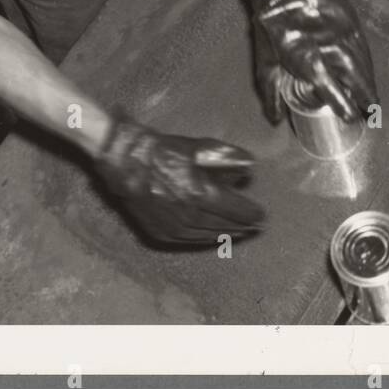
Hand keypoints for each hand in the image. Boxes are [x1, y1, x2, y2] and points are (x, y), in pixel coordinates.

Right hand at [95, 119, 264, 245]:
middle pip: (225, 226)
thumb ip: (227, 157)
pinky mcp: (161, 234)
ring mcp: (174, 228)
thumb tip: (250, 166)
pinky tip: (213, 235)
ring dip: (226, 234)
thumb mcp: (199, 147)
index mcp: (201, 194)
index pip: (237, 211)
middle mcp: (190, 216)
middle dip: (243, 226)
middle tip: (255, 225)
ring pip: (209, 237)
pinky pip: (190, 240)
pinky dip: (205, 238)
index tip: (262, 215)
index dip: (252, 213)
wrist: (127, 162)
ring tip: (238, 231)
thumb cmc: (165, 151)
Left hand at [239, 0, 377, 125]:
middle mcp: (332, 48)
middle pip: (357, 78)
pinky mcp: (351, 20)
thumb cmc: (272, 26)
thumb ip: (272, 92)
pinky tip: (367, 70)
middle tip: (372, 113)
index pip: (334, 92)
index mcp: (310, 62)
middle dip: (366, 97)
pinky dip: (367, 62)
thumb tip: (276, 119)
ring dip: (369, 81)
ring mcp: (345, 32)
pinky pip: (363, 46)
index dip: (345, 107)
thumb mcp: (266, 61)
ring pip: (363, 62)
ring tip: (372, 97)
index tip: (352, 118)